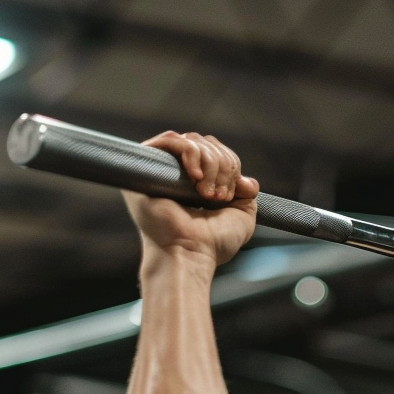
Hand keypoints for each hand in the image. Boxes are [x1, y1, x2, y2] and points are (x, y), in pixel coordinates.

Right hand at [123, 131, 258, 268]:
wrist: (190, 253)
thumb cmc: (212, 244)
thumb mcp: (242, 217)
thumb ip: (247, 195)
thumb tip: (248, 181)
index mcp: (198, 183)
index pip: (217, 152)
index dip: (230, 165)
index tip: (230, 195)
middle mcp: (178, 174)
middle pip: (207, 143)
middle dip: (222, 166)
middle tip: (218, 198)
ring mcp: (161, 169)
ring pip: (193, 140)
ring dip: (210, 164)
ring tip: (207, 195)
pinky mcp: (145, 166)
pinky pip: (171, 139)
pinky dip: (190, 153)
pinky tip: (196, 178)